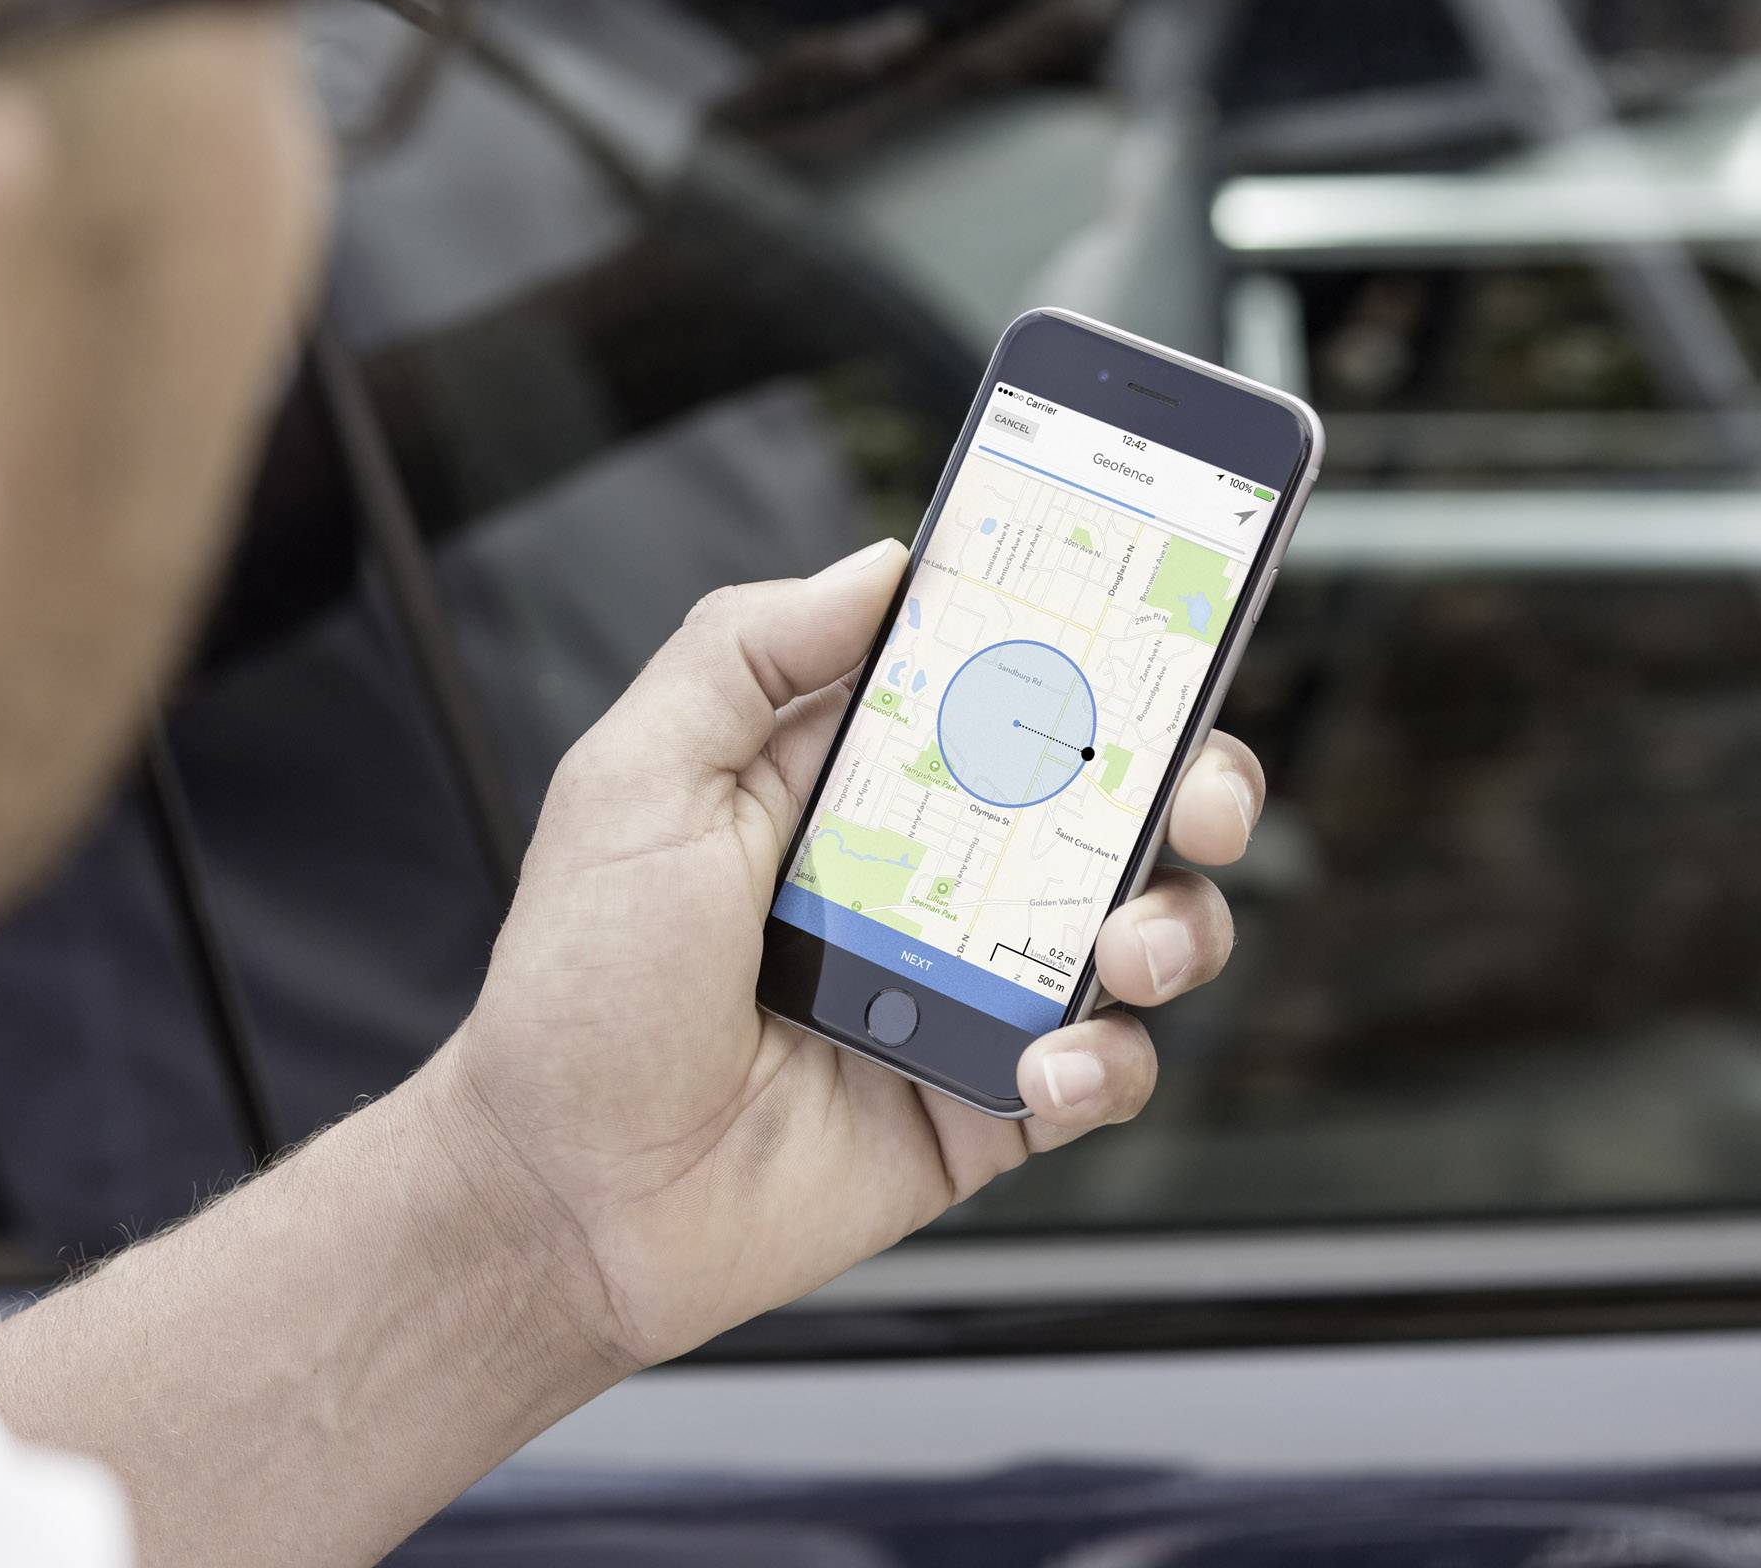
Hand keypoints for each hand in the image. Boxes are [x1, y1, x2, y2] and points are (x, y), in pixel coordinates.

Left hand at [428, 540, 1263, 1370]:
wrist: (566, 1197)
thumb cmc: (578, 991)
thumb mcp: (634, 780)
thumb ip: (744, 651)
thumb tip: (883, 563)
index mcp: (846, 776)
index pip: (994, 682)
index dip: (1083, 645)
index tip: (1154, 616)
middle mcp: (922, 870)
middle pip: (1105, 798)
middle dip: (1187, 778)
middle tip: (1194, 793)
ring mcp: (963, 987)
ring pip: (1136, 926)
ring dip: (1172, 921)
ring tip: (1122, 947)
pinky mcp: (984, 1101)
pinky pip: (1103, 1071)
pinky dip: (1106, 1064)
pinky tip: (1043, 1068)